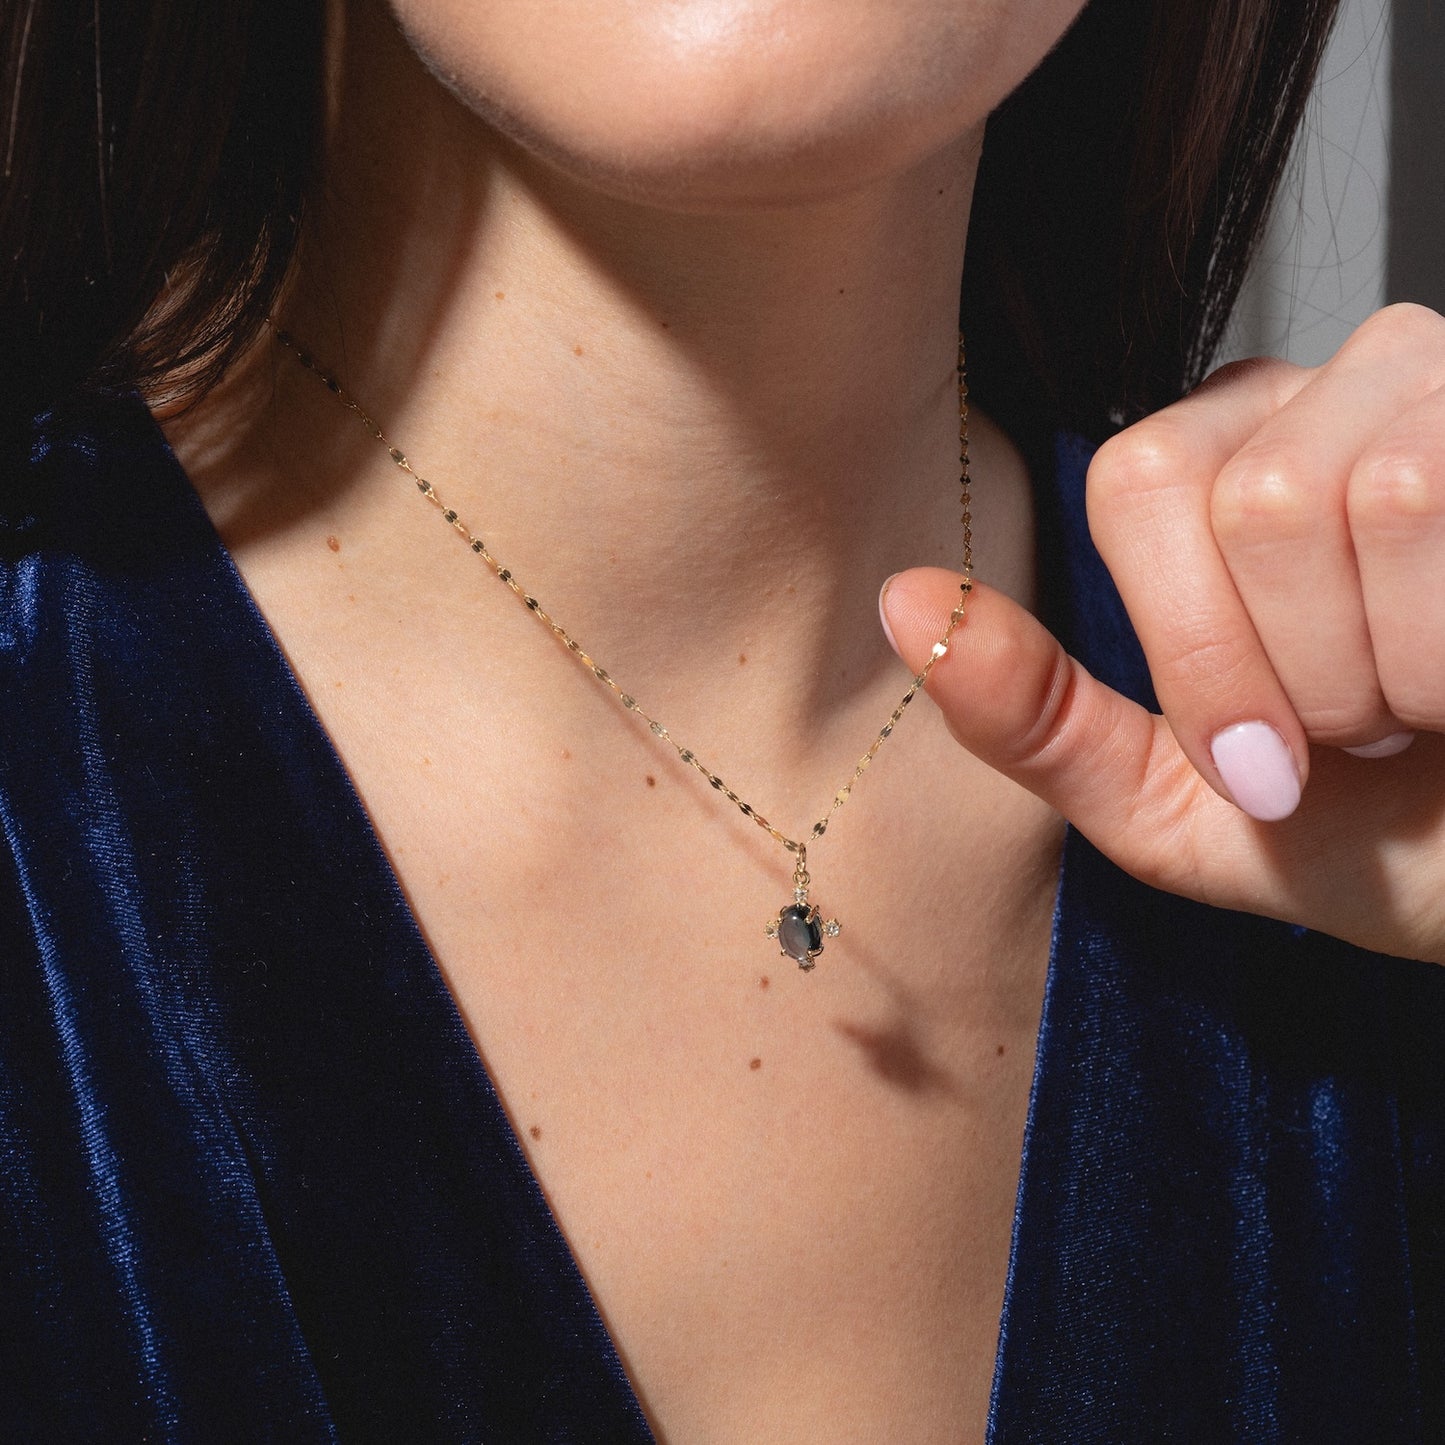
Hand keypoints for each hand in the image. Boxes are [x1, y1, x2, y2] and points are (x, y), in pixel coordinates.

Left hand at [881, 303, 1444, 962]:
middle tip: (1373, 730)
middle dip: (1311, 678)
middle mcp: (1335, 389)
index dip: (1197, 646)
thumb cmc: (1378, 834)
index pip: (1140, 481)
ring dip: (1405, 668)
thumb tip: (904, 602)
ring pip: (1370, 494)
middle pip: (1252, 499)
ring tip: (1436, 701)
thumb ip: (1036, 718)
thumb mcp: (1171, 804)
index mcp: (1224, 461)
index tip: (1262, 760)